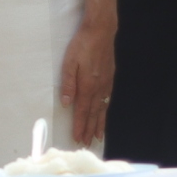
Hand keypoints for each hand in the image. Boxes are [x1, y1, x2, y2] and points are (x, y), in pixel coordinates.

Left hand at [60, 18, 115, 147]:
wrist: (100, 33)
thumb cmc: (81, 46)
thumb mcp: (69, 63)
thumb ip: (68, 84)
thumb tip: (66, 103)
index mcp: (88, 86)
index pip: (83, 111)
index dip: (80, 126)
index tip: (77, 138)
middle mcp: (99, 89)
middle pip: (94, 114)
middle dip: (89, 130)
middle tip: (87, 143)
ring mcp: (106, 85)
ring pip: (102, 110)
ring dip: (99, 124)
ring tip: (97, 137)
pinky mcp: (109, 79)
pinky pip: (107, 101)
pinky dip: (105, 112)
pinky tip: (103, 115)